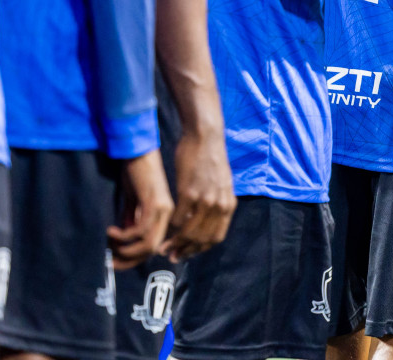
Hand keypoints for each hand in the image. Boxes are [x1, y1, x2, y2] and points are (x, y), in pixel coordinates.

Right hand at [108, 150, 173, 268]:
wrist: (138, 150)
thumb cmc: (135, 172)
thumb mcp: (133, 200)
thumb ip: (131, 217)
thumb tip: (124, 238)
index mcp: (164, 215)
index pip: (152, 247)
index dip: (134, 259)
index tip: (115, 262)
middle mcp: (167, 214)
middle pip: (151, 250)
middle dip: (129, 260)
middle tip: (109, 262)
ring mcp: (162, 209)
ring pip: (148, 243)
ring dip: (125, 249)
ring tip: (109, 243)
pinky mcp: (154, 202)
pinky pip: (140, 229)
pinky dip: (124, 235)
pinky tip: (110, 231)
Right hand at [162, 131, 235, 261]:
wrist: (205, 136)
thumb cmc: (210, 158)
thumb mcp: (222, 183)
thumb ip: (217, 201)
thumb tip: (208, 219)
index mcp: (228, 204)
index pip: (216, 237)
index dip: (200, 249)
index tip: (187, 253)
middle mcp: (219, 204)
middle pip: (201, 239)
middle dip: (185, 250)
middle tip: (171, 255)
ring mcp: (204, 199)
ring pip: (189, 232)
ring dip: (175, 243)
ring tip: (164, 246)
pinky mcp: (189, 192)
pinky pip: (179, 218)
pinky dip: (171, 227)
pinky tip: (164, 228)